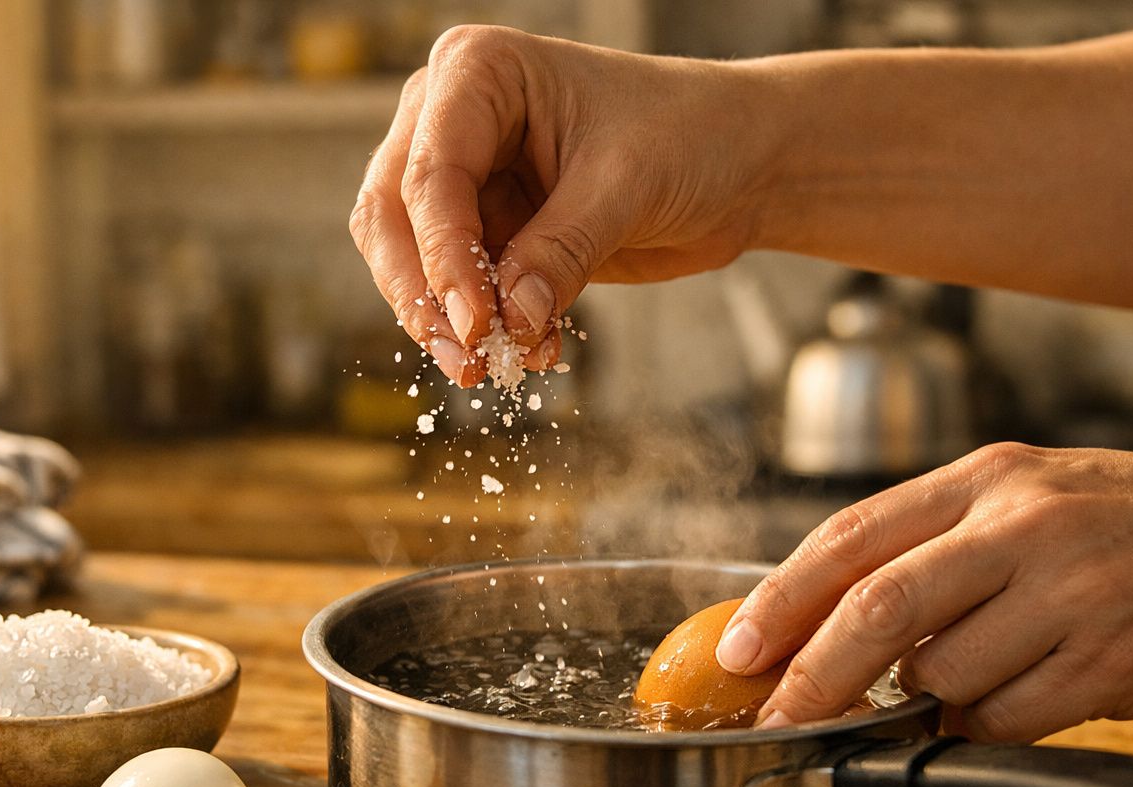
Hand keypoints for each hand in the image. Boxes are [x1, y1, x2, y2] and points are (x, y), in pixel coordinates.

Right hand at [349, 27, 770, 383]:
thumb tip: (508, 320)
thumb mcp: (627, 186)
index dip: (444, 255)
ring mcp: (468, 177)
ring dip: (449, 321)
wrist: (739, 163)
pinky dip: (489, 327)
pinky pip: (463, 289)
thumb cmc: (690, 135)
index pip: (431, 173)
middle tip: (466, 358)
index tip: (474, 323)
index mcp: (478, 73)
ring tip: (497, 367)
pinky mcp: (492, 230)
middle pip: (393, 216)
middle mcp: (452, 118)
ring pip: (413, 260)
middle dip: (424, 293)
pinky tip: (532, 353)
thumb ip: (561, 251)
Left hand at [715, 438, 1132, 741]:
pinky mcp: (1114, 660)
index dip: (779, 600)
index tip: (737, 651)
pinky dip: (989, 725)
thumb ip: (938, 548)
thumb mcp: (1030, 495)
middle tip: (780, 716)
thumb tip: (842, 628)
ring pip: (944, 674)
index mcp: (986, 478)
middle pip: (876, 607)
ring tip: (951, 690)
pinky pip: (1012, 717)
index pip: (851, 537)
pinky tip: (1013, 703)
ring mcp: (1072, 593)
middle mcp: (1023, 526)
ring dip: (924, 702)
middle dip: (812, 675)